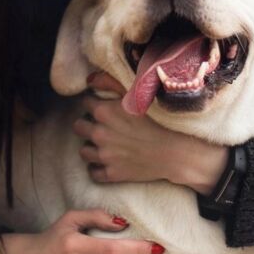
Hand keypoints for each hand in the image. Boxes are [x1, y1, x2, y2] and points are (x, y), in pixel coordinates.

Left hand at [75, 71, 230, 191]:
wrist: (175, 151)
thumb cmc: (160, 119)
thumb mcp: (136, 94)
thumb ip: (109, 82)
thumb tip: (89, 80)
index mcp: (103, 111)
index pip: (85, 103)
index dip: (94, 103)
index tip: (103, 106)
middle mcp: (99, 133)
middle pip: (78, 126)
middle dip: (87, 124)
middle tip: (102, 125)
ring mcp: (104, 155)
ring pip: (83, 151)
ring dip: (91, 146)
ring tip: (104, 143)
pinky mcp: (111, 173)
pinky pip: (93, 172)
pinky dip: (97, 168)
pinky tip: (105, 162)